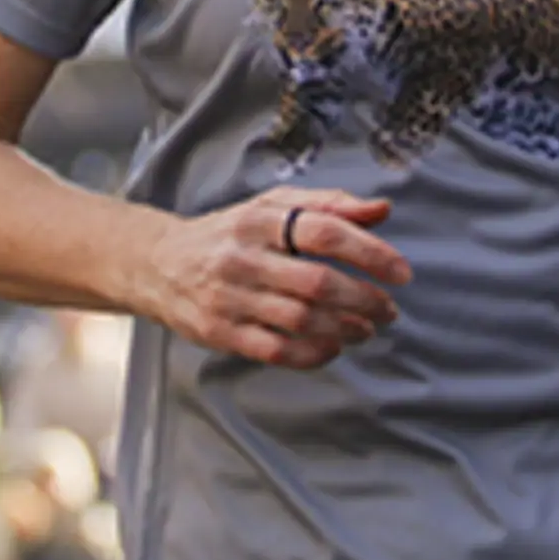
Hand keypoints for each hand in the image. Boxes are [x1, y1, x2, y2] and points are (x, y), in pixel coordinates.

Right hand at [134, 188, 407, 369]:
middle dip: (364, 299)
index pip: (323, 231)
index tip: (400, 272)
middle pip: (317, 282)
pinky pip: (277, 351)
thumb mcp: (271, 207)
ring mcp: (229, 298)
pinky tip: (333, 347)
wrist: (158, 264)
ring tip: (367, 328)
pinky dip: (314, 353)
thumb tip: (382, 208)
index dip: (369, 252)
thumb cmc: (229, 234)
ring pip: (301, 320)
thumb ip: (328, 206)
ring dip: (345, 328)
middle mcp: (242, 257)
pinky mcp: (220, 333)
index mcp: (259, 219)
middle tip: (389, 308)